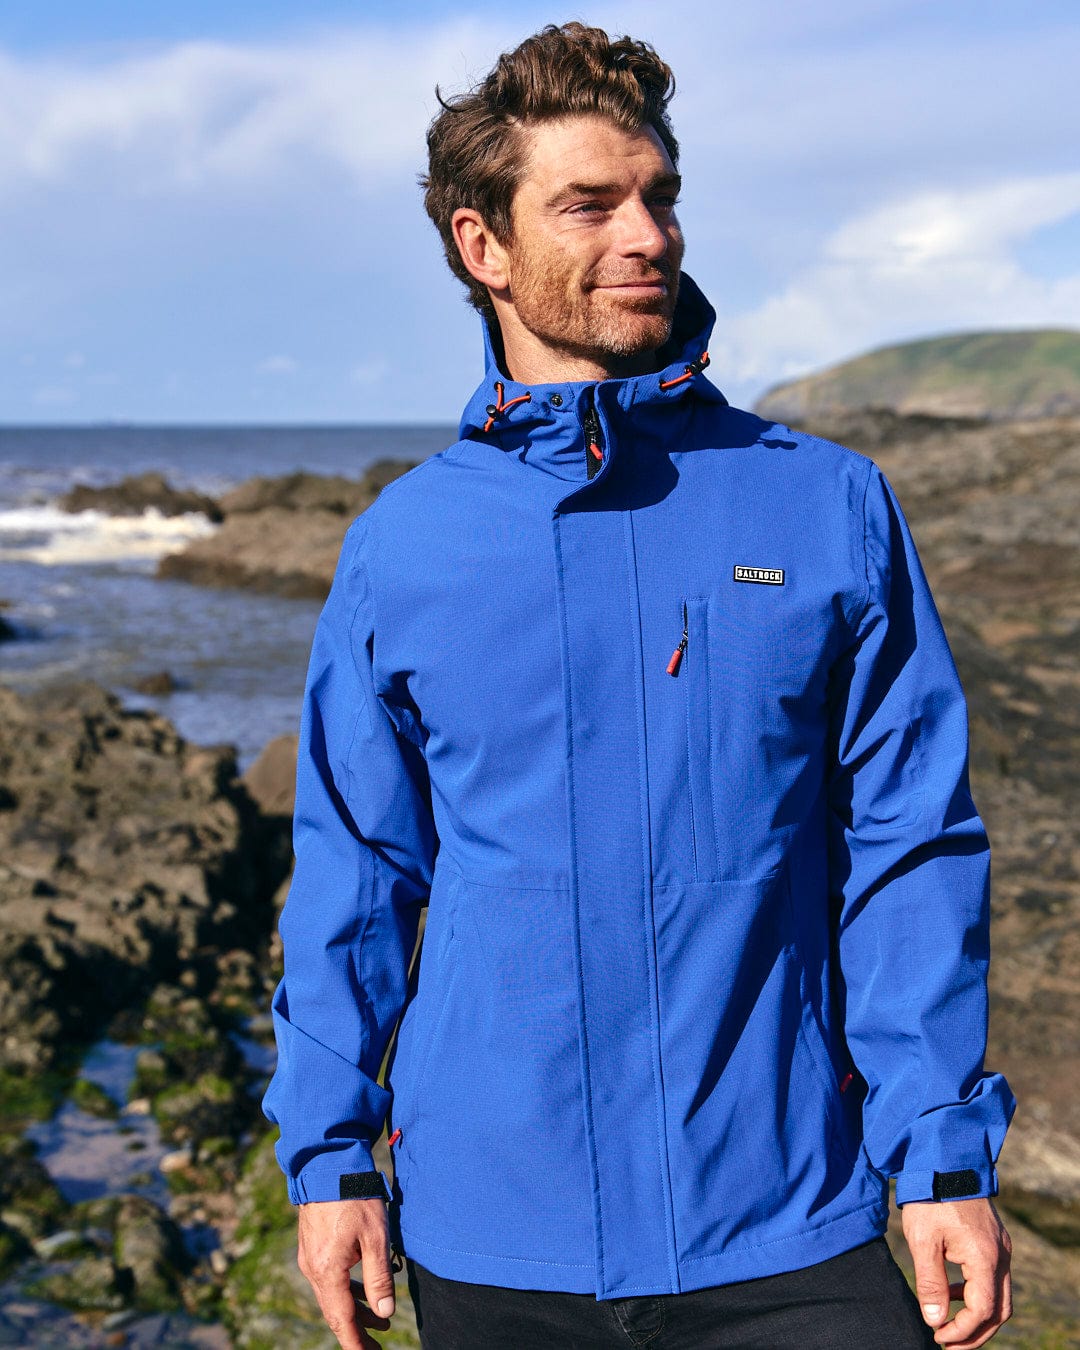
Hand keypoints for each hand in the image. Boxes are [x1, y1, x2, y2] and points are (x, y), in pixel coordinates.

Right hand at [297, 1197, 396, 1349]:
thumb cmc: (354, 1197)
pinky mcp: (312, 1246)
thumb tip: (385, 1312)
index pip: (342, 1319)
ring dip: (355, 1309)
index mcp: (327, 1271)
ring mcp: (310, 1257)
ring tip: (381, 1320)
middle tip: (379, 1345)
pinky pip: (329, 1278)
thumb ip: (379, 1277)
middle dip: (357, 1331)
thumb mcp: (375, 1237)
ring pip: (332, 1295)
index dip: (356, 1341)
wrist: (327, 1164)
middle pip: (335, 1311)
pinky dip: (347, 1290)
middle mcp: (313, 1269)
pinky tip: (362, 1289)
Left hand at [901, 1197, 1011, 1346]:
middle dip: (975, 1333)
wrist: (944, 1158)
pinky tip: (950, 1293)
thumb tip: (935, 1320)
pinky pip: (992, 1277)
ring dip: (976, 1315)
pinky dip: (975, 1294)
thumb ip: (931, 1283)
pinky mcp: (993, 1240)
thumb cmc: (930, 1197)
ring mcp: (1000, 1247)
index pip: (983, 1311)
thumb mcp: (923, 1240)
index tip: (938, 1337)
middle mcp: (1001, 1255)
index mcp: (985, 1257)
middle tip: (948, 1345)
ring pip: (999, 1296)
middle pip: (999, 1310)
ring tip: (947, 1325)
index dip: (962, 1331)